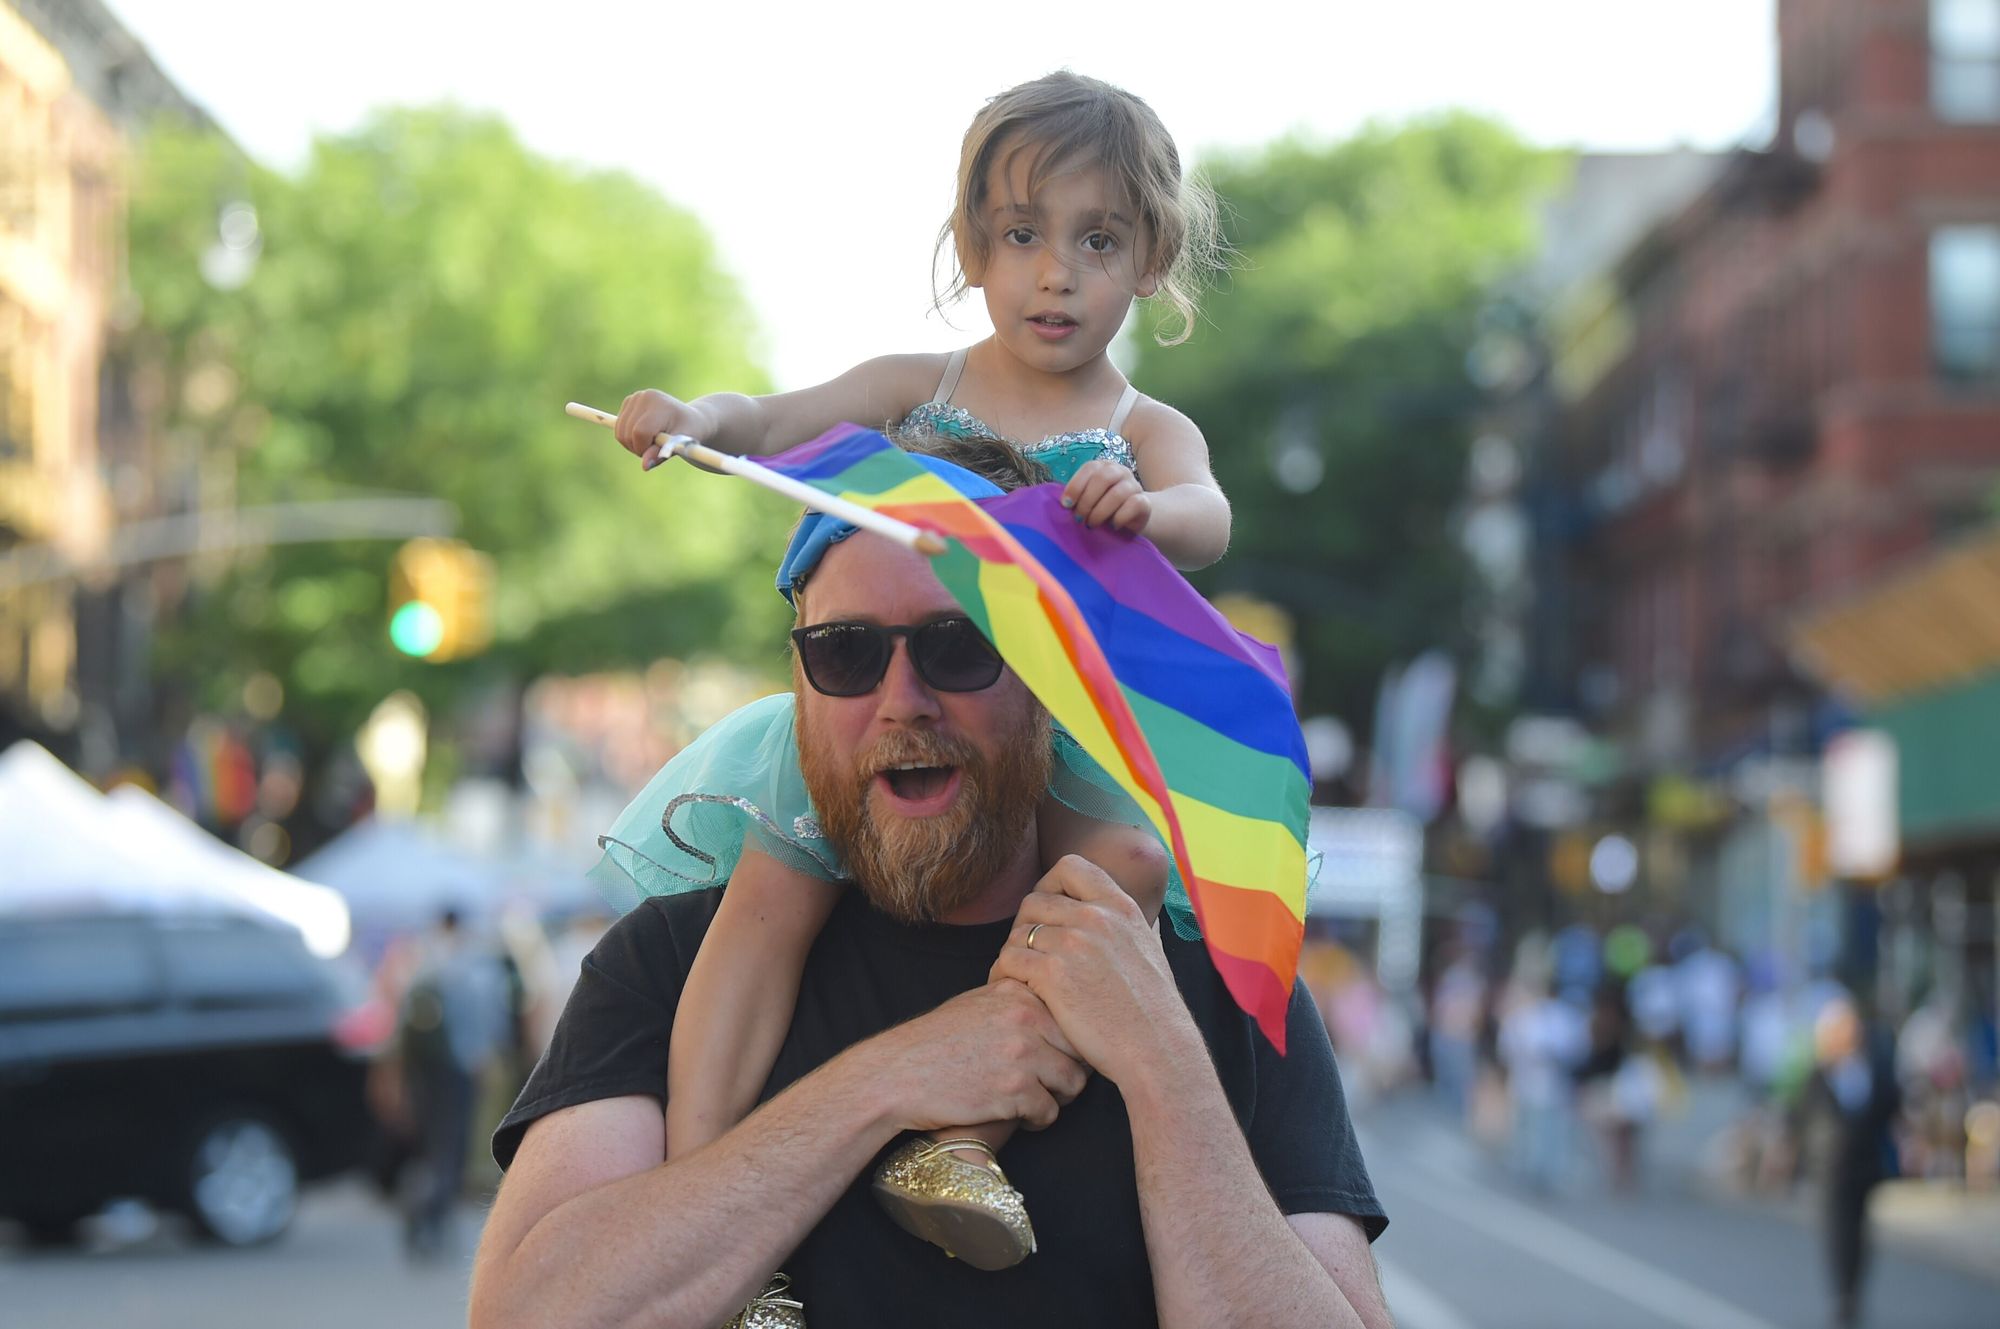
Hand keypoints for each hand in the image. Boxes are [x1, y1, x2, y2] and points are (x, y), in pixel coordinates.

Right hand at [613, 389, 709, 469]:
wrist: (690, 418)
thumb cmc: (689, 432)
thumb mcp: (680, 444)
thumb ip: (662, 453)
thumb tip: (644, 466)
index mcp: (659, 404)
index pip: (640, 432)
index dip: (644, 448)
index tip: (656, 452)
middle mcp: (644, 397)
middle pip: (627, 433)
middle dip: (638, 448)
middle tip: (655, 449)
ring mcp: (634, 398)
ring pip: (620, 432)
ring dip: (632, 444)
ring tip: (651, 443)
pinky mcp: (628, 402)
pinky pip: (619, 428)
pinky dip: (628, 438)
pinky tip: (644, 436)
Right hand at [845, 979, 1087, 1134]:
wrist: (897, 1076)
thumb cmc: (935, 1043)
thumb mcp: (976, 1003)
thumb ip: (1015, 1002)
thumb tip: (1055, 1009)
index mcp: (1018, 993)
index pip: (1072, 1017)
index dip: (1069, 1042)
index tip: (1057, 1056)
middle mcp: (1025, 1018)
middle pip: (1080, 1049)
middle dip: (1069, 1070)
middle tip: (1051, 1084)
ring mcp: (1023, 1054)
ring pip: (1073, 1083)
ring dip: (1057, 1097)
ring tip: (1035, 1101)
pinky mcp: (1016, 1091)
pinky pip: (1050, 1112)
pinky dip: (1037, 1120)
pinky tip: (1018, 1117)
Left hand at [990, 855, 1198, 1086]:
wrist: (1157, 1048)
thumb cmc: (1155, 1009)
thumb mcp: (1150, 949)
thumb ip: (1130, 927)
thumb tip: (1125, 915)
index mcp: (1120, 907)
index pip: (1070, 866)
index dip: (1049, 883)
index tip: (1046, 909)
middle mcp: (1096, 917)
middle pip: (1034, 901)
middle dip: (1024, 925)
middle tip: (1026, 952)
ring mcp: (1073, 943)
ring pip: (1017, 932)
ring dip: (1012, 953)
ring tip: (1014, 975)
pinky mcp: (1053, 974)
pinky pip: (1009, 960)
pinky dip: (1002, 974)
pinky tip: (1010, 991)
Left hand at [1061, 460, 1150, 533]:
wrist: (1132, 521)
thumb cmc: (1104, 509)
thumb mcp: (1089, 501)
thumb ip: (1077, 498)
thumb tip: (1061, 504)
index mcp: (1103, 467)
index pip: (1090, 468)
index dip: (1076, 486)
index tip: (1066, 505)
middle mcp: (1120, 472)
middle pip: (1103, 478)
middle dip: (1087, 501)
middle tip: (1079, 518)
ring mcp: (1134, 485)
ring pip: (1118, 493)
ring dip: (1100, 511)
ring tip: (1092, 524)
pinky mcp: (1144, 502)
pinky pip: (1134, 504)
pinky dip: (1120, 517)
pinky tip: (1112, 526)